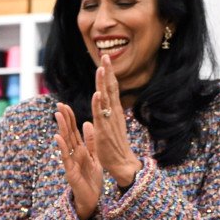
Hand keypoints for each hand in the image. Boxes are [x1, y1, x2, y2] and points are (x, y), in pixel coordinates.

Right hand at [53, 102, 102, 219]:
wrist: (91, 198)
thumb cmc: (92, 179)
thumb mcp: (95, 156)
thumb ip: (91, 141)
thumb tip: (88, 123)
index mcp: (80, 149)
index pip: (73, 130)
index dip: (70, 118)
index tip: (65, 105)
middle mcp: (73, 154)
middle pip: (68, 133)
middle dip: (64, 119)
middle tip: (59, 105)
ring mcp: (70, 162)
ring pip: (65, 143)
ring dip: (62, 128)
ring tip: (58, 116)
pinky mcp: (70, 171)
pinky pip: (65, 157)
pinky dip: (62, 147)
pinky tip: (58, 137)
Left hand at [92, 55, 142, 188]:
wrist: (122, 163)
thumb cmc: (113, 147)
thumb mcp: (107, 125)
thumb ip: (103, 113)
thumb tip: (100, 102)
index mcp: (113, 111)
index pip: (110, 89)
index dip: (108, 74)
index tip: (106, 59)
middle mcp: (113, 113)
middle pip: (110, 88)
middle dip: (108, 72)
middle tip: (106, 55)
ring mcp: (109, 120)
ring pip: (106, 98)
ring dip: (103, 82)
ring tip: (102, 68)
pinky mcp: (104, 130)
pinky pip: (101, 115)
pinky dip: (99, 103)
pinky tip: (98, 93)